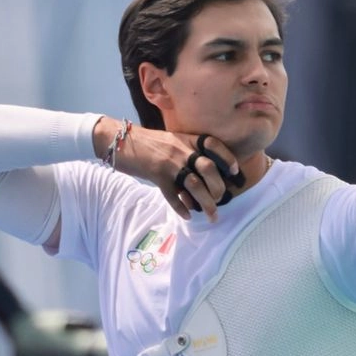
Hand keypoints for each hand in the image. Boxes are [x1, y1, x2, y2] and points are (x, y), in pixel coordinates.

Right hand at [95, 118, 239, 220]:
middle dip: (218, 187)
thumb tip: (206, 171)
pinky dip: (182, 207)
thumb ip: (189, 151)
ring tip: (212, 216)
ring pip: (194, 185)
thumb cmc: (148, 142)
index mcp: (187, 139)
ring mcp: (169, 164)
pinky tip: (187, 214)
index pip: (214, 145)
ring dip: (206, 203)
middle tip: (220, 199)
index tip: (235, 171)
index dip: (227, 158)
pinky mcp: (156, 176)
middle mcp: (181, 150)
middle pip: (208, 169)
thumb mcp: (173, 140)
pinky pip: (172, 195)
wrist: (120, 140)